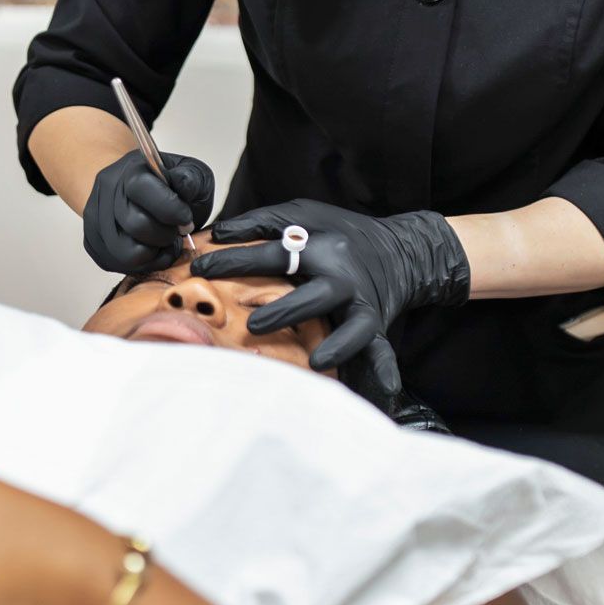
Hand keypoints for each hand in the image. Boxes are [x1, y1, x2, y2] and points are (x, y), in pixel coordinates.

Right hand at [82, 148, 215, 273]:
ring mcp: (96, 219)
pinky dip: (145, 263)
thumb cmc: (166, 186)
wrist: (136, 193)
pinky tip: (152, 249)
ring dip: (155, 253)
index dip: (171, 209)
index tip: (186, 218)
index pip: (142, 189)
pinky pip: (121, 265)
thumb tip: (185, 189)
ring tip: (164, 242)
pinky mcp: (93, 243)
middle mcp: (107, 193)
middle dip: (165, 234)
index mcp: (130, 170)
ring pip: (127, 253)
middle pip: (136, 225)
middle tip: (176, 231)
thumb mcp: (189, 173)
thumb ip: (190, 179)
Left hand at [194, 201, 469, 374]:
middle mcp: (343, 276)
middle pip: (317, 293)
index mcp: (322, 246)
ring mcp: (362, 303)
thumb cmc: (340, 233)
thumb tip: (218, 232)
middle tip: (253, 325)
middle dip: (287, 311)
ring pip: (353, 326)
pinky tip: (385, 390)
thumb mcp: (305, 214)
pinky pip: (381, 348)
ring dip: (337, 345)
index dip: (237, 260)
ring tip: (316, 361)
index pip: (276, 253)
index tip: (202, 269)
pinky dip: (385, 369)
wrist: (401, 249)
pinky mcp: (376, 324)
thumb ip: (262, 221)